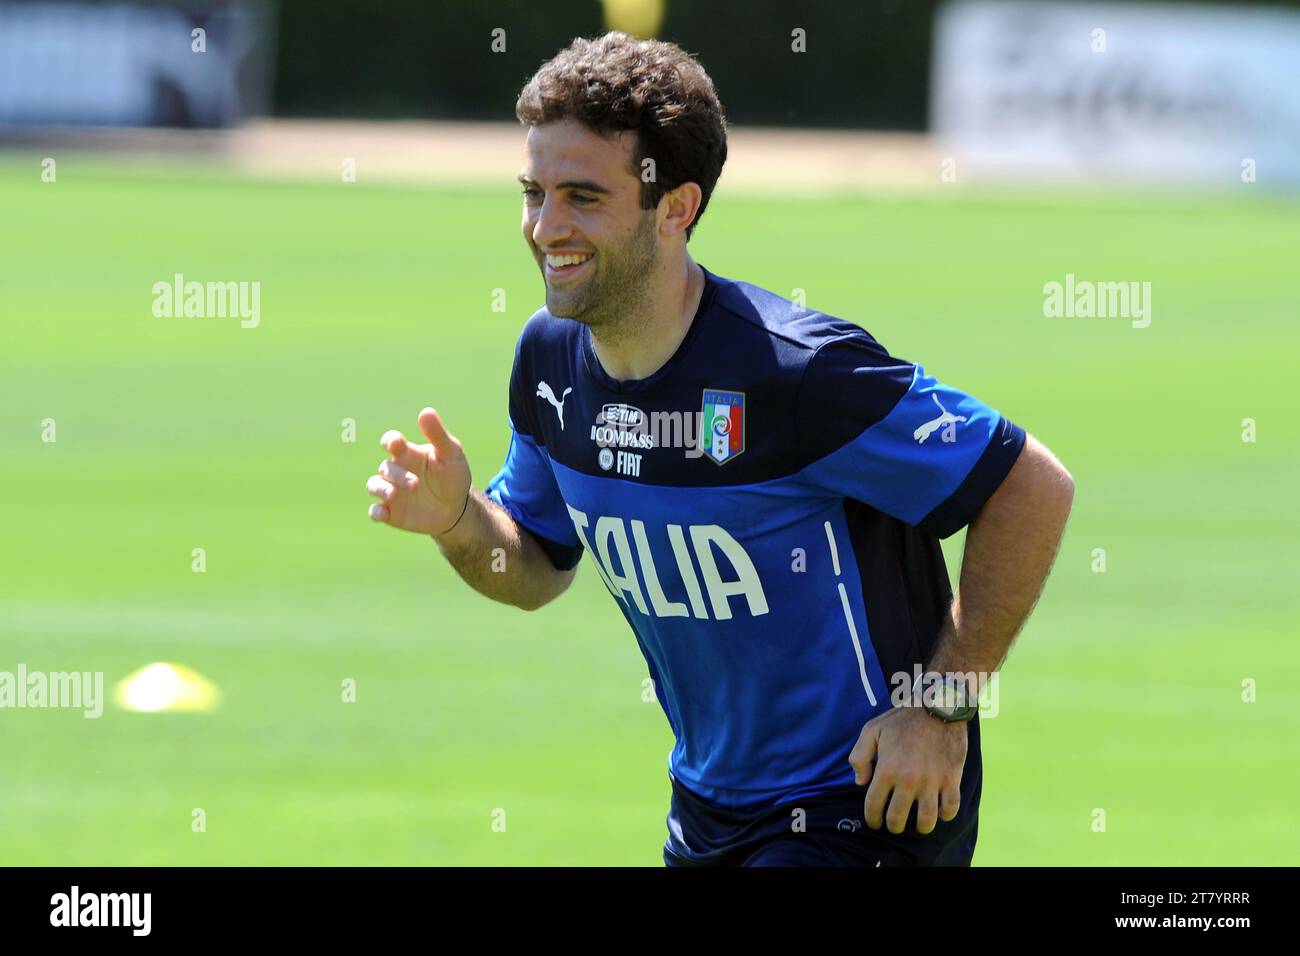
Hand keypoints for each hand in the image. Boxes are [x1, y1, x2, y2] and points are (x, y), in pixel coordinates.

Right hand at [367, 407, 471, 535]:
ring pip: (374, 485)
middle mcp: (396, 470)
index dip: (390, 441)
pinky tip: (383, 513)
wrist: (456, 508)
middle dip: (398, 474)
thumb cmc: (452, 476)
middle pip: (386, 467)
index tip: (395, 443)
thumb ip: (438, 434)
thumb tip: (426, 411)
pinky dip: (375, 512)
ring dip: (382, 489)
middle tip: (416, 483)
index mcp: (408, 454)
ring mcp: (391, 491)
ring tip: (394, 494)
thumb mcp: (451, 454)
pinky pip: (375, 511)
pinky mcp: (391, 512)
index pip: (392, 442)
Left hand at [848, 705, 966, 834]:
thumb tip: (860, 782)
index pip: (874, 805)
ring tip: (918, 825)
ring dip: (920, 827)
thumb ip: (859, 756)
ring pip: (926, 820)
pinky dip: (946, 815)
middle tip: (894, 826)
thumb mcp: (871, 730)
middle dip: (893, 826)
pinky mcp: (951, 779)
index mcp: (886, 769)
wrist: (937, 706)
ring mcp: (931, 781)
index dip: (872, 818)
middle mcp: (908, 780)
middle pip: (898, 818)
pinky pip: (950, 808)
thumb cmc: (902, 719)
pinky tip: (940, 813)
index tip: (874, 822)